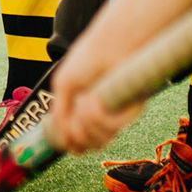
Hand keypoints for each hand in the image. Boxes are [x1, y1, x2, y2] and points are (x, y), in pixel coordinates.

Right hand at [45, 15, 147, 154]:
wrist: (109, 46)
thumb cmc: (88, 59)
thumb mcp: (63, 86)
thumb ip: (60, 115)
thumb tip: (64, 141)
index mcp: (88, 110)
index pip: (83, 141)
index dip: (74, 144)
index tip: (68, 141)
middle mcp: (105, 116)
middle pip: (90, 145)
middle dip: (78, 133)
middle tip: (76, 111)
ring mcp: (118, 115)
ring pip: (99, 140)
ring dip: (86, 121)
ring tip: (86, 99)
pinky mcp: (131, 112)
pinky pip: (111, 128)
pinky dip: (98, 116)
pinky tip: (94, 99)